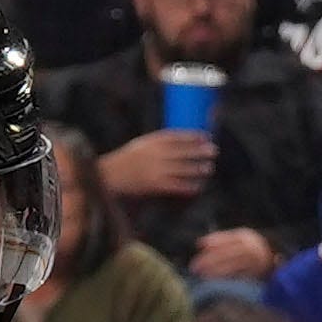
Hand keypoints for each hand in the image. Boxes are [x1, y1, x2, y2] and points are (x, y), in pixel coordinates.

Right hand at [100, 126, 215, 200]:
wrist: (108, 179)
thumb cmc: (124, 164)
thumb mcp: (139, 147)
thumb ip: (156, 146)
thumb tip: (177, 146)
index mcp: (151, 141)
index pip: (177, 136)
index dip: (194, 136)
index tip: (206, 136)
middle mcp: (155, 154)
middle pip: (184, 151)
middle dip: (200, 151)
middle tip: (213, 151)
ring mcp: (156, 169)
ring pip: (183, 168)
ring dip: (198, 168)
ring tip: (209, 168)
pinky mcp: (156, 185)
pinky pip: (178, 185)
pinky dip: (189, 185)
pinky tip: (198, 186)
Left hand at [189, 227, 278, 281]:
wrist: (273, 259)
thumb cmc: (249, 248)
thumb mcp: (238, 239)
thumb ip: (220, 240)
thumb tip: (200, 244)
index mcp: (247, 238)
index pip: (228, 239)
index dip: (214, 242)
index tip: (199, 246)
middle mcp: (252, 250)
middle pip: (229, 254)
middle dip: (211, 260)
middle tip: (195, 266)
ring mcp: (255, 264)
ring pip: (234, 268)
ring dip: (216, 272)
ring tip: (202, 275)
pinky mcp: (256, 277)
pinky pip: (239, 279)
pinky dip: (226, 281)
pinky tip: (215, 283)